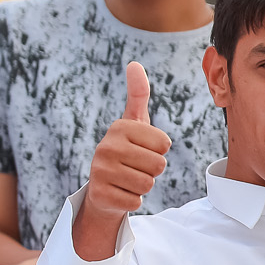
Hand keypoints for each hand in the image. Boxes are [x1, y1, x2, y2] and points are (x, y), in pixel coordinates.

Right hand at [72, 62, 169, 259]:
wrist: (101, 187)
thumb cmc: (125, 152)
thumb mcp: (133, 123)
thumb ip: (137, 94)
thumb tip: (134, 63)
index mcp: (119, 127)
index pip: (164, 144)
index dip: (158, 150)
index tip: (140, 150)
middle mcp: (106, 146)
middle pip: (158, 165)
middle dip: (151, 170)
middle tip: (134, 167)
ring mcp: (100, 171)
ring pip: (148, 183)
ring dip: (142, 185)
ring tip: (126, 179)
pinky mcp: (101, 194)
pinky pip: (135, 200)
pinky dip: (131, 200)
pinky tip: (118, 193)